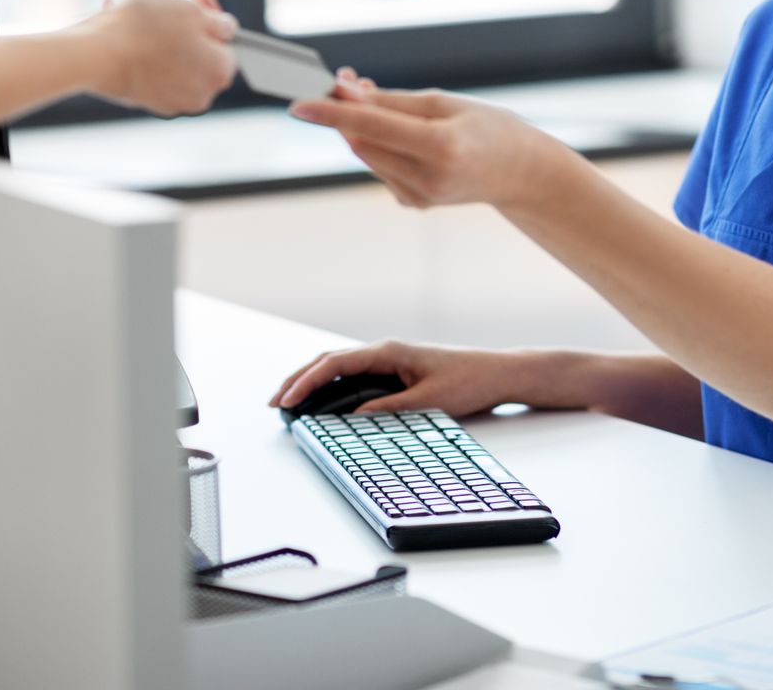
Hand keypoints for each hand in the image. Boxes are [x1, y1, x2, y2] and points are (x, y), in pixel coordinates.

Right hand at [83, 0, 236, 116]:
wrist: (94, 55)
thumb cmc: (145, 30)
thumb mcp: (191, 11)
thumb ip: (218, 21)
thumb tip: (226, 28)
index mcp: (219, 72)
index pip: (226, 43)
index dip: (211, 18)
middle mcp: (199, 95)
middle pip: (197, 50)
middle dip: (179, 23)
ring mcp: (170, 101)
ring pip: (170, 57)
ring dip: (156, 31)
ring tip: (134, 7)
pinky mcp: (142, 101)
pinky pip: (147, 68)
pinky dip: (138, 48)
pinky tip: (120, 24)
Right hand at [270, 339, 550, 417]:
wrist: (498, 374)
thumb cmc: (469, 381)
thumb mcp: (428, 402)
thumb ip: (388, 410)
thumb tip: (352, 419)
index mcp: (388, 352)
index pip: (335, 363)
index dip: (306, 381)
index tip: (286, 399)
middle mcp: (385, 352)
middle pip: (330, 361)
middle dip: (299, 380)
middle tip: (274, 401)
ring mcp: (389, 360)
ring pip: (339, 367)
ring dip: (312, 382)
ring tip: (289, 402)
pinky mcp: (395, 372)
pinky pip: (353, 376)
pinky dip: (331, 386)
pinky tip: (323, 401)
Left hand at [289, 70, 567, 209]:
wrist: (522, 174)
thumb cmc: (488, 128)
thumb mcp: (445, 103)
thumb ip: (392, 101)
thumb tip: (346, 94)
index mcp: (440, 148)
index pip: (372, 127)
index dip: (332, 114)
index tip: (298, 103)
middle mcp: (426, 179)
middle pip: (362, 141)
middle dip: (345, 111)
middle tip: (345, 79)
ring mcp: (418, 197)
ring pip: (366, 154)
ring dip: (359, 126)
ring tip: (376, 99)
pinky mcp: (413, 203)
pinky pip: (380, 167)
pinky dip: (378, 145)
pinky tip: (399, 134)